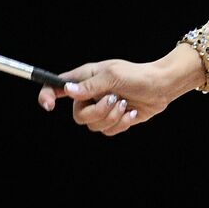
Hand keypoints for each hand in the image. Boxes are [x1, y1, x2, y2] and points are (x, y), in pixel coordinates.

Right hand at [37, 55, 191, 135]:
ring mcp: (101, 108)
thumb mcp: (112, 76)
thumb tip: (67, 90)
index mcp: (85, 78)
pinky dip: (121, 123)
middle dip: (97, 112)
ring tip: (124, 104)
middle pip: (78, 115)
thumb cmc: (137, 75)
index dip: (47, 96)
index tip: (49, 106)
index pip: (56, 87)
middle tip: (114, 99)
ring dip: (111, 117)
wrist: (161, 87)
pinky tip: (131, 112)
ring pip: (93, 126)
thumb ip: (89, 86)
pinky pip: (108, 131)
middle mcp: (89, 95)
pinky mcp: (113, 120)